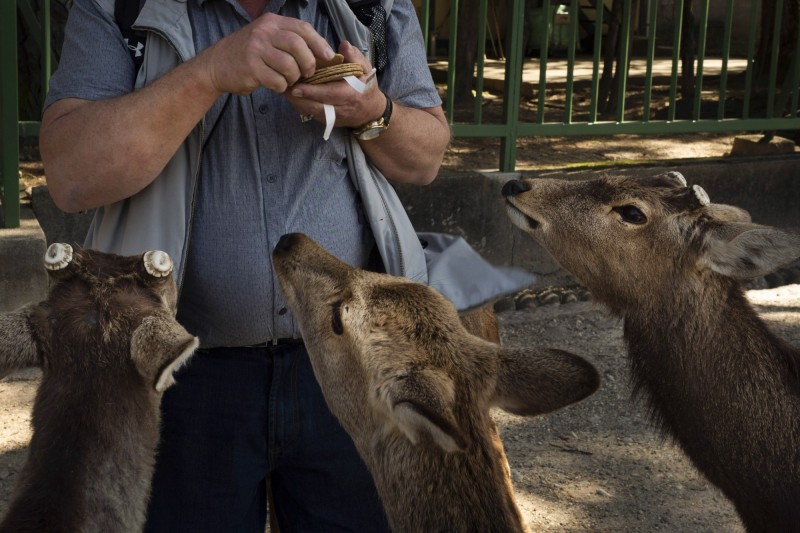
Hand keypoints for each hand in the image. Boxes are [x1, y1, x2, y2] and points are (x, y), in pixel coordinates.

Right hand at [194, 13, 335, 94]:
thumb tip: (321, 53)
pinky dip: (281, 87)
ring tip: (288, 79)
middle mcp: (264, 32)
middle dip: (308, 62)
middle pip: (298, 45)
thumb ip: (289, 40)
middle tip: (308, 73)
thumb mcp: (267, 38)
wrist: (217, 65)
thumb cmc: (249, 54)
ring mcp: (256, 49)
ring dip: (294, 77)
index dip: (319, 43)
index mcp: (272, 23)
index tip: (328, 57)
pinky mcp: (251, 68)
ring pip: (289, 65)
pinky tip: (276, 85)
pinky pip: (277, 80)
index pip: (303, 28)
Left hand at [285, 41, 385, 127]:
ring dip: (296, 103)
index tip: (296, 86)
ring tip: (284, 89)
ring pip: (310, 112)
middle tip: (284, 86)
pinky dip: (300, 106)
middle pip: (315, 106)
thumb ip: (355, 57)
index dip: (311, 92)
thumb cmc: (367, 87)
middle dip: (298, 98)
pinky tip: (292, 95)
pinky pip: (310, 114)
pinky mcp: (327, 122)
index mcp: (351, 94)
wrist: (370, 112)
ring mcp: (333, 118)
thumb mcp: (366, 69)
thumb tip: (343, 46)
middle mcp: (341, 109)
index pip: (329, 94)